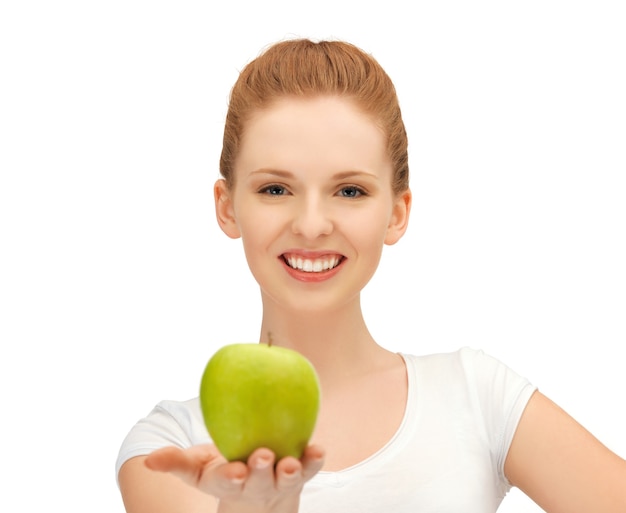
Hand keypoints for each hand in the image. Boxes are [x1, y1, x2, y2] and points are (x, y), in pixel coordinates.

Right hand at [145, 444, 324, 512]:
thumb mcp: (198, 470)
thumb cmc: (225, 472)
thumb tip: (149, 460)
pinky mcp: (301, 472)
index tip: (234, 471)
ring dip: (291, 471)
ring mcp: (280, 480)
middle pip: (258, 479)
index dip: (231, 477)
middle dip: (260, 470)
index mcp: (230, 482)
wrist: (260, 495)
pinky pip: (310, 467)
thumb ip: (176, 463)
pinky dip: (315, 460)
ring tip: (291, 462)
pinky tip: (318, 449)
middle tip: (262, 456)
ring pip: (287, 478)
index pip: (228, 482)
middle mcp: (256, 485)